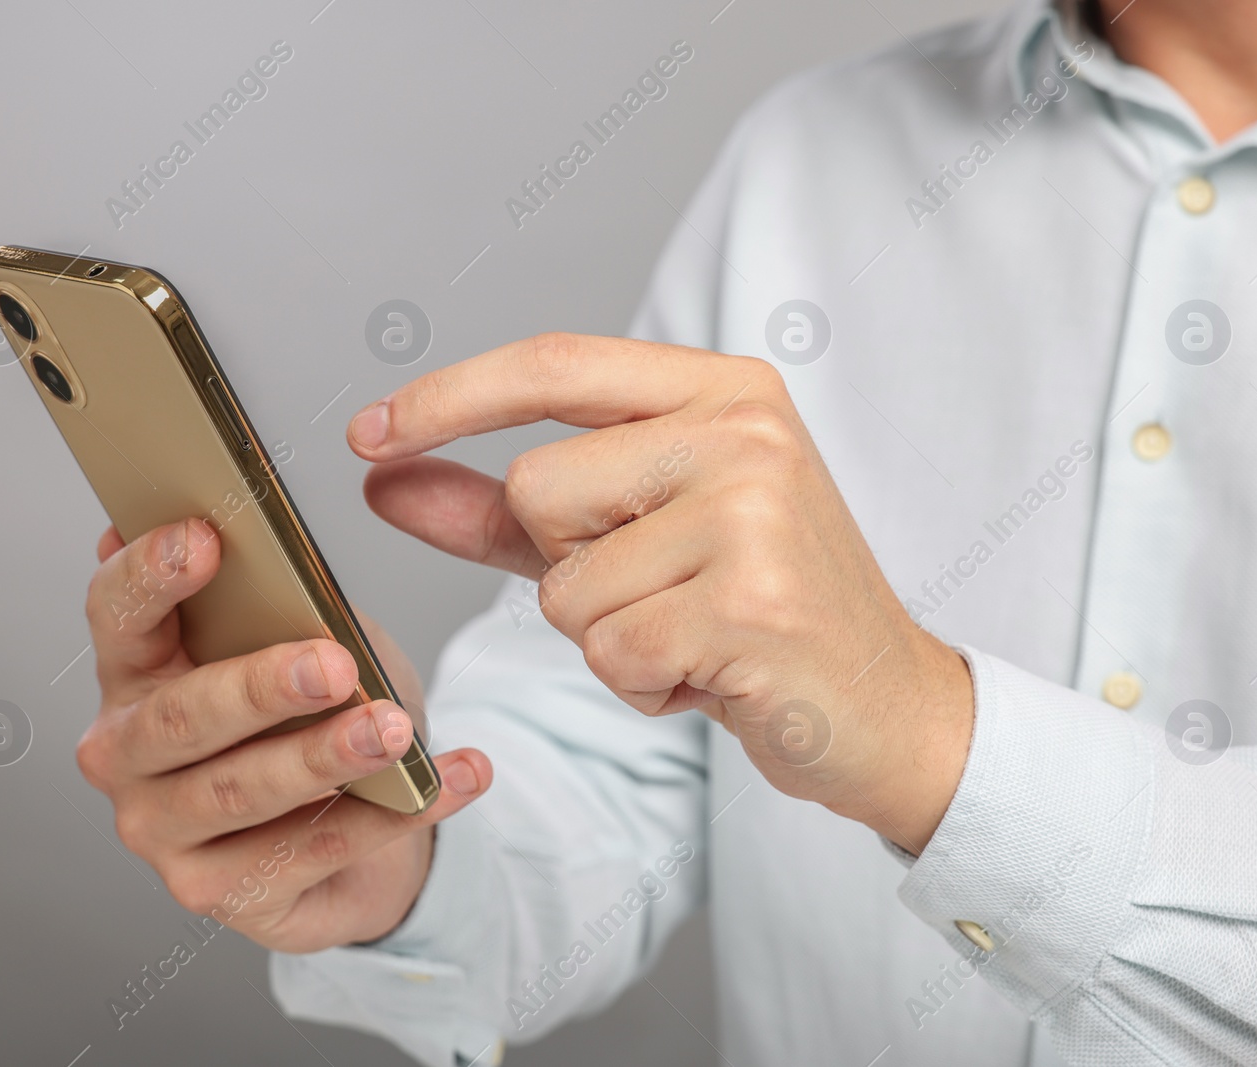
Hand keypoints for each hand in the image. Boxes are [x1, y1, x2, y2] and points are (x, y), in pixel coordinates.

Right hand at [75, 519, 492, 951]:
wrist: (353, 818)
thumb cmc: (313, 709)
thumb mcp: (302, 636)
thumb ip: (279, 598)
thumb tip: (278, 545)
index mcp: (134, 671)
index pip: (117, 613)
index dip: (152, 574)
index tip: (207, 538)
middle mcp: (126, 757)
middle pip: (181, 719)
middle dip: (261, 689)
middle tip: (336, 665)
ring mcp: (166, 835)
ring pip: (242, 793)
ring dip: (327, 758)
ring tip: (394, 730)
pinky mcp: (225, 895)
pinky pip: (315, 851)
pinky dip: (393, 814)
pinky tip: (451, 781)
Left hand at [347, 334, 971, 853]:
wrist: (887, 706)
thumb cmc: (758, 611)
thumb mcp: (632, 539)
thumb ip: (503, 510)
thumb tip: (382, 478)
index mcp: (724, 389)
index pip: (554, 364)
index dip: (449, 397)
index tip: (368, 433)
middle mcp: (745, 430)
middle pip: (539, 486)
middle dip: (569, 564)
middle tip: (666, 588)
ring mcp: (755, 512)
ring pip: (568, 585)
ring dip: (609, 636)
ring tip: (697, 633)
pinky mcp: (753, 602)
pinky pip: (610, 652)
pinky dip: (642, 686)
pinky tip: (714, 674)